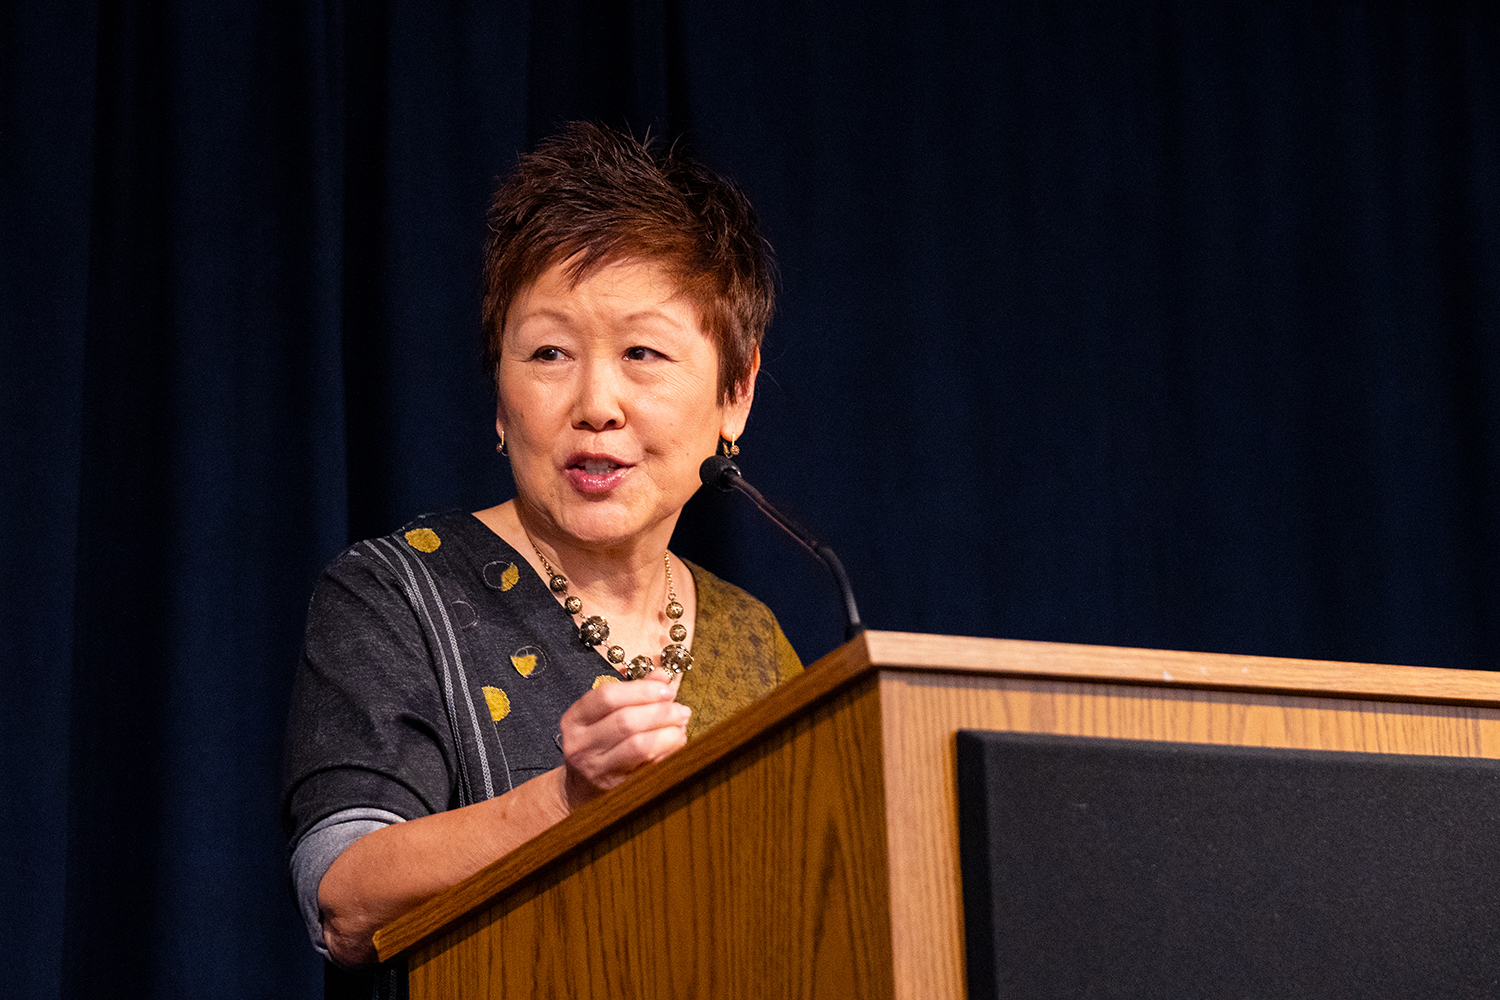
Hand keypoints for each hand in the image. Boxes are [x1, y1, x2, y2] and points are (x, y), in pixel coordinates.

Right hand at [559, 674, 688, 807]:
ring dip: (667, 733)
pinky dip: (667, 752)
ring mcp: (596, 768)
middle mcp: (580, 744)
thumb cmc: (598, 742)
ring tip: (681, 726)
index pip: (608, 697)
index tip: (666, 689)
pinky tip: (676, 743)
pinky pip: (648, 766)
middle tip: (682, 710)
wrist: (581, 785)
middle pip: (626, 721)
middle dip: (660, 712)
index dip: (641, 690)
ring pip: (638, 746)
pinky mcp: (614, 786)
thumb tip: (662, 675)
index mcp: (575, 719)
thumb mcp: (606, 714)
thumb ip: (634, 692)